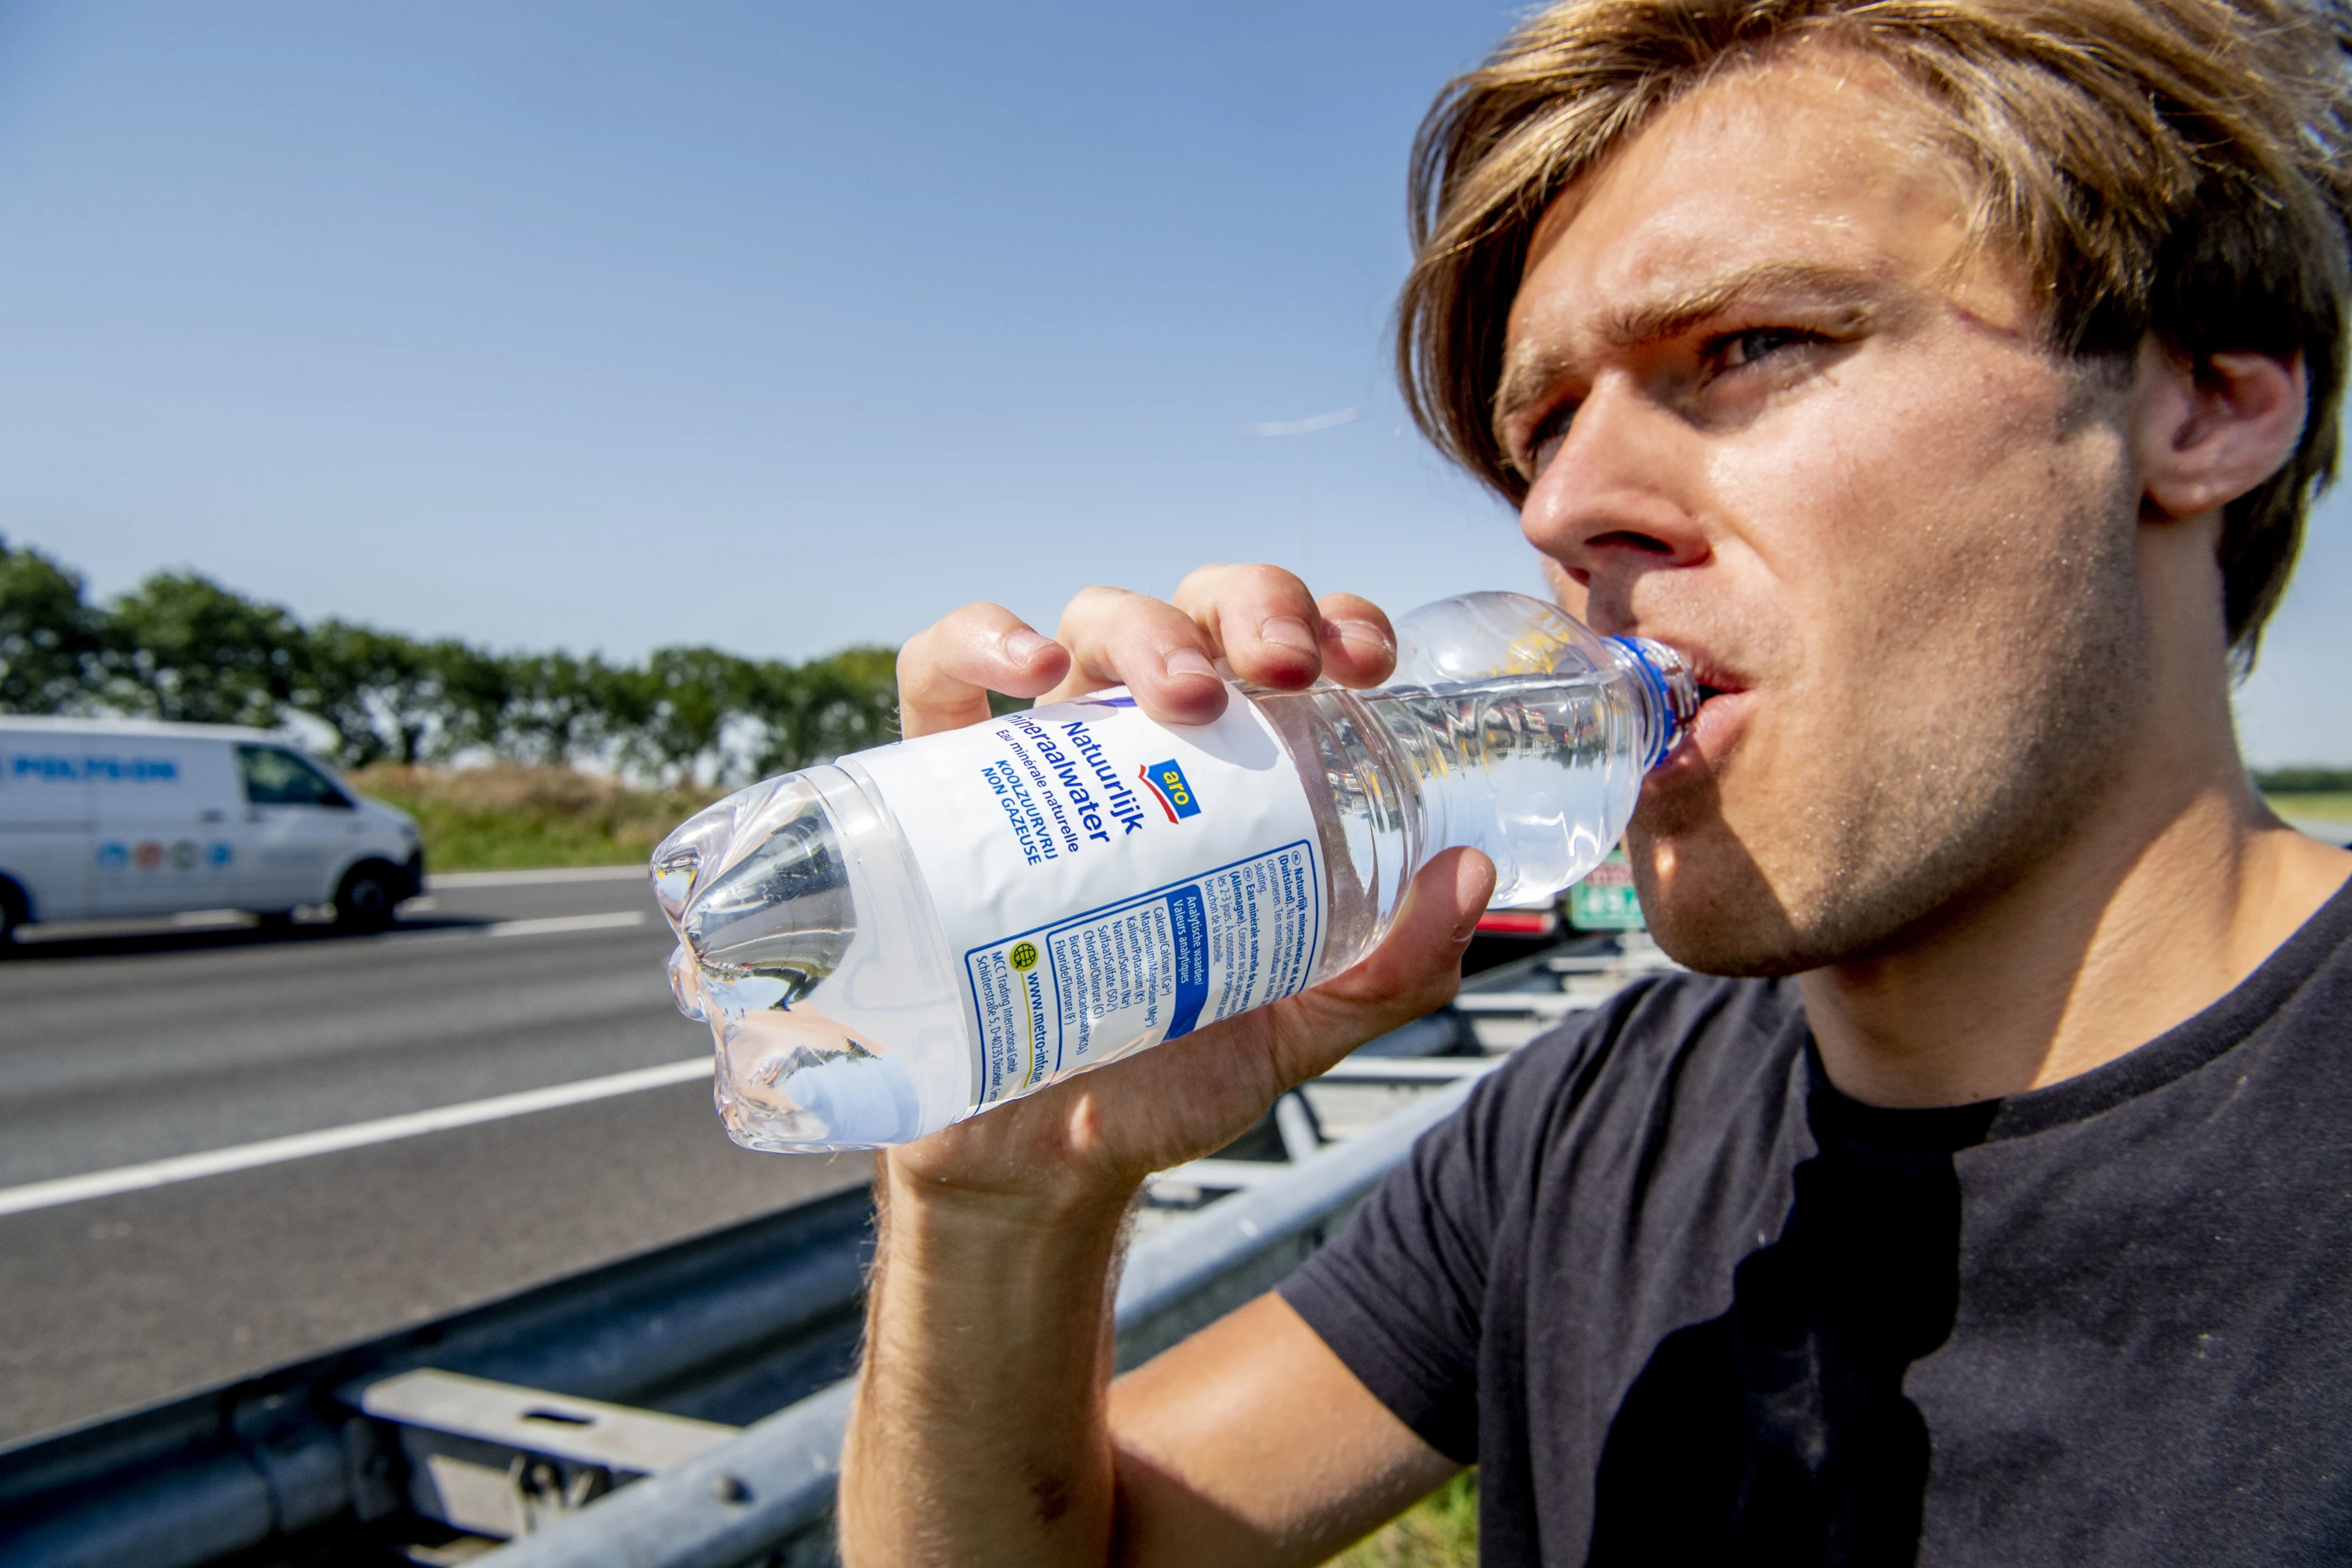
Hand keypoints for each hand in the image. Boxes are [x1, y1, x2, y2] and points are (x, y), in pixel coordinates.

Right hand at [887, 565, 1496, 1210]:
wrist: (1043, 1163)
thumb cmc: (1170, 1077)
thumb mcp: (1302, 1028)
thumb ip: (1395, 970)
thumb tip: (1473, 873)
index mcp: (1233, 773)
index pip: (1285, 650)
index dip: (1331, 621)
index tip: (1369, 663)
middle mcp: (1140, 745)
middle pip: (1194, 613)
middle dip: (1251, 609)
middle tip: (1288, 669)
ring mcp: (1043, 763)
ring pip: (1087, 627)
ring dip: (1143, 628)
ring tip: (1186, 694)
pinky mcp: (942, 793)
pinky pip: (939, 678)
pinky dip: (977, 640)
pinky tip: (1028, 676)